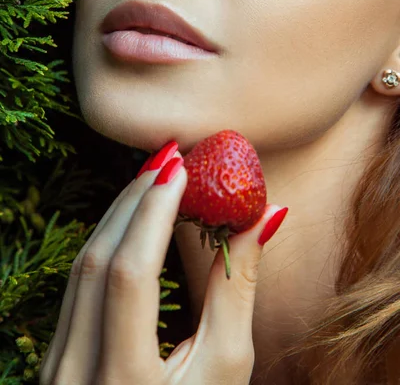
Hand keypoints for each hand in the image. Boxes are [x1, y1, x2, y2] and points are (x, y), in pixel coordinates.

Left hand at [39, 141, 285, 384]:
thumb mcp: (227, 366)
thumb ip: (238, 287)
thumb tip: (266, 215)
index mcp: (126, 381)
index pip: (129, 274)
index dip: (153, 212)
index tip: (180, 168)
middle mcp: (77, 372)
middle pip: (97, 260)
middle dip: (134, 199)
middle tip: (168, 157)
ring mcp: (57, 366)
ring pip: (80, 267)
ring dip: (118, 214)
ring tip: (154, 178)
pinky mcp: (57, 356)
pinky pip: (77, 284)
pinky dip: (106, 241)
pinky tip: (133, 219)